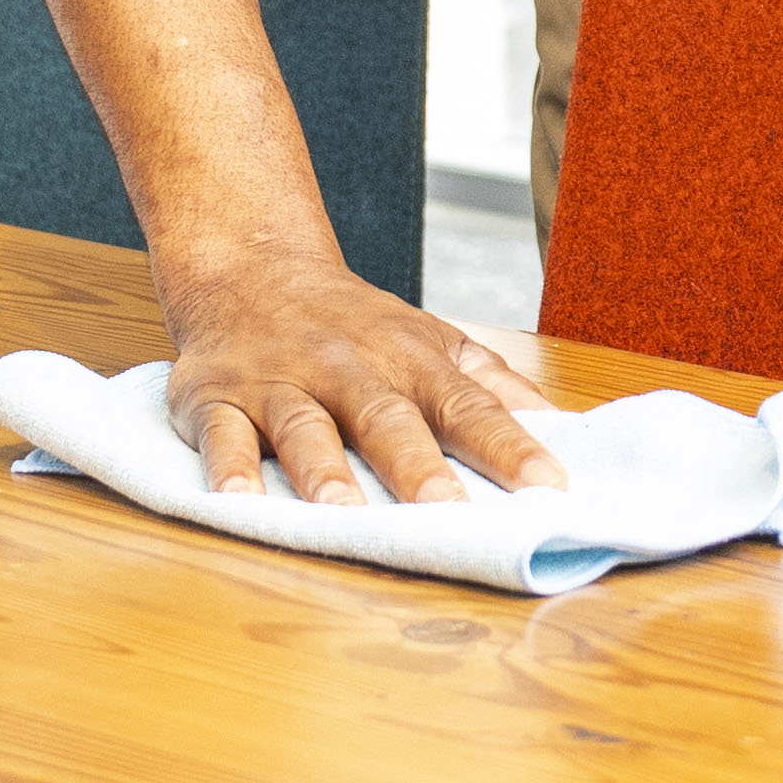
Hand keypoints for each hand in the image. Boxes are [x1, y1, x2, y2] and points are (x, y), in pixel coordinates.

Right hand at [161, 261, 566, 508]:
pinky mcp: (218, 397)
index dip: (508, 447)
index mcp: (409, 360)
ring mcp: (280, 382)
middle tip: (446, 508)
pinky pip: (222, 433)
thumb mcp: (432, 340)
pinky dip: (227, 466)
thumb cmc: (354, 325)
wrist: (250, 269)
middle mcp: (347, 369)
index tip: (547, 487)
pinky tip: (236, 498)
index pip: (468, 407)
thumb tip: (564, 427)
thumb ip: (493, 385)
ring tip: (343, 513)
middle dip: (415, 464)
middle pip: (386, 417)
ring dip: (323, 469)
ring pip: (304, 426)